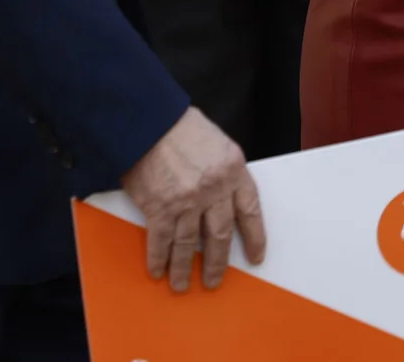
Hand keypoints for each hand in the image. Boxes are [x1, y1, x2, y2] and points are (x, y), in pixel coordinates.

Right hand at [122, 106, 264, 291]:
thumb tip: (222, 199)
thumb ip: (223, 171)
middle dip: (217, 263)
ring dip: (184, 269)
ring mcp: (187, 201)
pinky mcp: (160, 208)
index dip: (254, 237)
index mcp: (233, 169)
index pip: (250, 210)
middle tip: (214, 280)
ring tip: (182, 284)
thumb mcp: (216, 142)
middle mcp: (213, 189)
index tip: (255, 256)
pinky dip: (159, 260)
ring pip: (189, 245)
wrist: (148, 119)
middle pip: (220, 236)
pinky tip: (158, 270)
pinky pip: (162, 242)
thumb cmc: (179, 125)